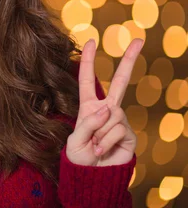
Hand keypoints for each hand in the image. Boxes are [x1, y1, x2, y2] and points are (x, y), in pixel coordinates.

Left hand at [65, 38, 142, 166]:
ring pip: (111, 115)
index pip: (88, 80)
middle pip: (119, 82)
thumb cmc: (81, 157)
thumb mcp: (75, 140)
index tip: (91, 41)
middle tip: (140, 39)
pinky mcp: (129, 133)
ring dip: (99, 134)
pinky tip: (104, 151)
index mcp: (88, 107)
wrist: (94, 177)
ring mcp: (119, 120)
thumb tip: (108, 109)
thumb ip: (88, 123)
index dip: (88, 61)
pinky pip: (117, 129)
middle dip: (130, 60)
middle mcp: (106, 109)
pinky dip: (107, 142)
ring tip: (95, 147)